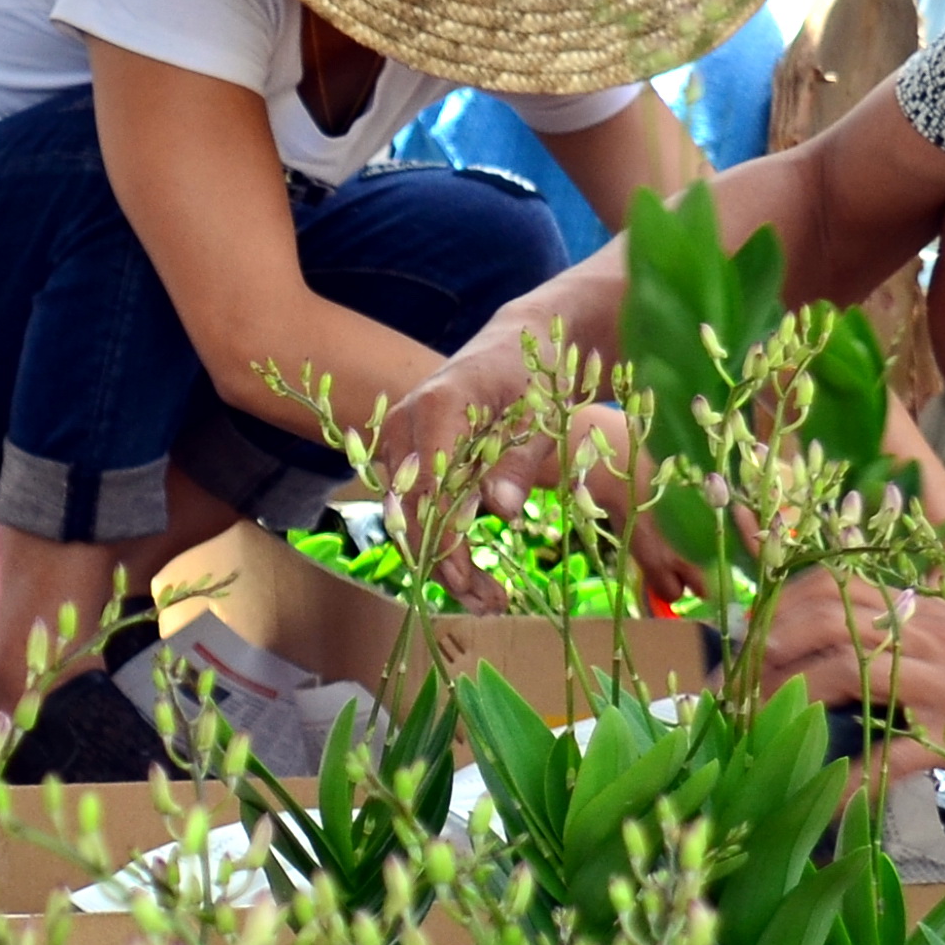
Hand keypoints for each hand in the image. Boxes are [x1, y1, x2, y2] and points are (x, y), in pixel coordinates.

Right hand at [380, 329, 658, 607]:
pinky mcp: (408, 454)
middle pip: (411, 513)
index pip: (430, 492)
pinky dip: (442, 541)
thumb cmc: (536, 370)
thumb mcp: (543, 413)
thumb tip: (501, 510)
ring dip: (443, 561)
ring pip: (409, 516)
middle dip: (445, 566)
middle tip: (490, 604)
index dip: (448, 545)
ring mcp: (402, 439)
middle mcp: (405, 424)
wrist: (518, 340)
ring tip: (488, 598)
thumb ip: (520, 460)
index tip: (475, 586)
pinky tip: (473, 573)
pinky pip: (416, 506)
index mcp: (437, 407)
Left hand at [759, 570, 944, 792]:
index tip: (743, 639)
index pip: (832, 584)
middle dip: (766, 652)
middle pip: (823, 620)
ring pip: (843, 672)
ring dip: (788, 702)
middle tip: (732, 691)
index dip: (776, 608)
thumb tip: (852, 629)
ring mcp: (939, 682)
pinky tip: (822, 803)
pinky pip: (888, 757)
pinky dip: (848, 783)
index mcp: (919, 610)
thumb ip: (910, 628)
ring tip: (758, 733)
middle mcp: (922, 634)